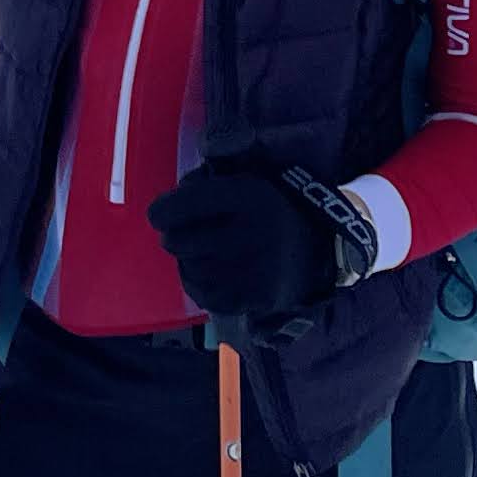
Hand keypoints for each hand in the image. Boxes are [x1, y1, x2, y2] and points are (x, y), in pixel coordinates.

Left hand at [144, 154, 374, 327]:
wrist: (319, 248)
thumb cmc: (270, 208)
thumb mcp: (248, 178)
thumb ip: (208, 179)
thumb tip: (167, 203)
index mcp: (249, 195)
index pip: (185, 205)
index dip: (162, 211)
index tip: (157, 216)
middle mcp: (252, 232)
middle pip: (181, 241)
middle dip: (173, 237)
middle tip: (177, 235)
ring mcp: (254, 270)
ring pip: (190, 269)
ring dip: (186, 261)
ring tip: (198, 253)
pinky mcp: (255, 299)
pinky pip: (205, 295)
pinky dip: (198, 285)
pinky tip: (209, 273)